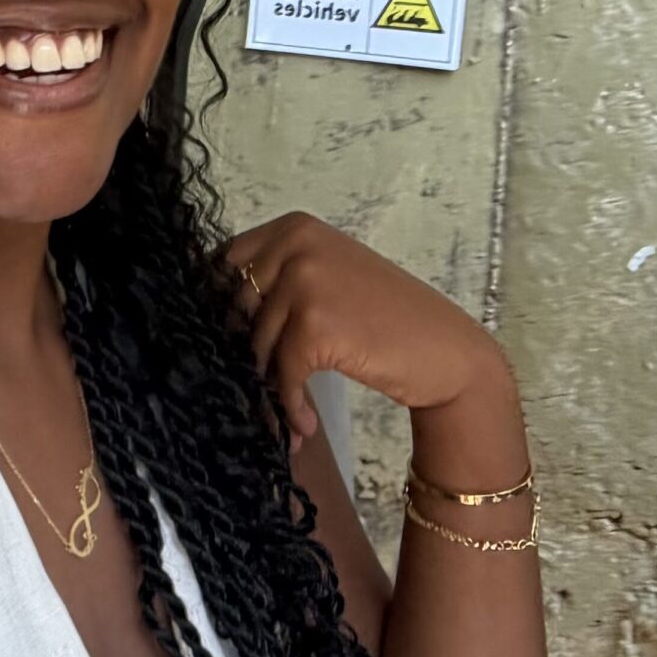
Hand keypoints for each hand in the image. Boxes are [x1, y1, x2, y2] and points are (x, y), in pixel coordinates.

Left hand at [224, 212, 515, 451]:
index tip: (218, 344)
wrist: (446, 353)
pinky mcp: (312, 325)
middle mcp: (294, 245)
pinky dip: (288, 407)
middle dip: (239, 356)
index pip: (224, 266)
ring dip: (265, 390)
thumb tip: (210, 315)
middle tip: (250, 392)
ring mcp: (303, 282)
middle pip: (235, 310)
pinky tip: (302, 428)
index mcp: (293, 228)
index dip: (215, 309)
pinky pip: (280, 374)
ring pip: (255, 346)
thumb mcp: (329, 279)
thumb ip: (278, 283)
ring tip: (283, 418)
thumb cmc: (388, 321)